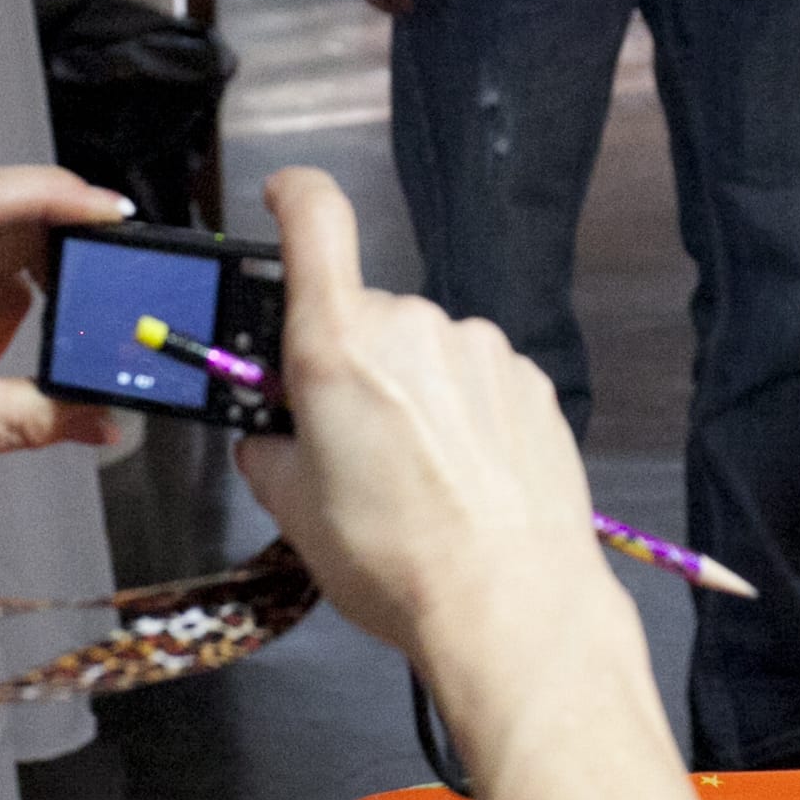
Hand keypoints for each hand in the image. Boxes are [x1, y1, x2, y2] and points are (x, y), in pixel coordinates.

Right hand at [234, 168, 620, 690]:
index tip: (285, 198)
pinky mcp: (528, 381)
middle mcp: (412, 326)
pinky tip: (464, 479)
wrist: (510, 602)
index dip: (295, 196)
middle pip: (364, 318)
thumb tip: (271, 441)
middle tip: (347, 444)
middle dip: (350, 367)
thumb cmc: (397, 561)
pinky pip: (477, 381)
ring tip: (416, 481)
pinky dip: (463, 416)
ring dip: (412, 395)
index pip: (315, 220)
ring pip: (425, 353)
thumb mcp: (294, 510)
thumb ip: (272, 452)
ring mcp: (480, 350)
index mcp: (338, 343)